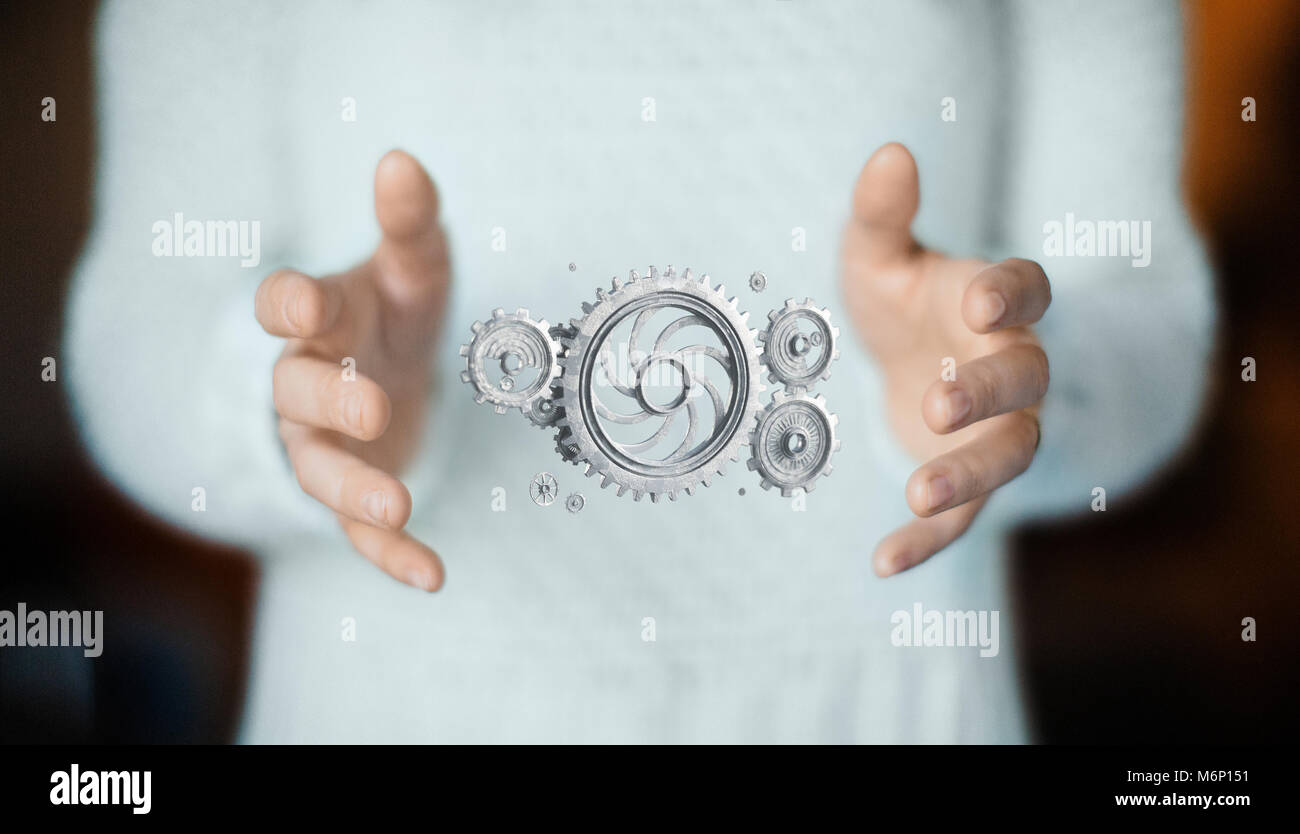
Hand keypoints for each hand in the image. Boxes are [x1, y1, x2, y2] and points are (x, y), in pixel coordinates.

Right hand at [254, 150, 447, 590]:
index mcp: (320, 321)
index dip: (292, 307)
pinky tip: (433, 576)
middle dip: (331, 402)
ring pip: (322, 470)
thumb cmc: (394, 313)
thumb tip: (402, 159)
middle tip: (370, 408)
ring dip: (355, 490)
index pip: (286, 309)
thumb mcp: (411, 268)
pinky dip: (391, 556)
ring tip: (398, 508)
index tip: (303, 306)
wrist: (386, 374)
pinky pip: (361, 534)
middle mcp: (308, 384)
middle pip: (300, 394)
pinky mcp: (355, 495)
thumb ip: (409, 224)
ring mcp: (326, 446)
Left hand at [842, 143, 1050, 576]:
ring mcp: (996, 429)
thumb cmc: (899, 301)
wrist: (906, 365)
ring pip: (1007, 455)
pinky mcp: (967, 482)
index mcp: (994, 302)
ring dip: (968, 474)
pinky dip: (927, 541)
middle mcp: (1011, 366)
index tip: (975, 299)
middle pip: (1025, 378)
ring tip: (919, 493)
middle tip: (940, 400)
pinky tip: (883, 563)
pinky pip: (962, 518)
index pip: (1025, 288)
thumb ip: (883, 213)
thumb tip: (891, 151)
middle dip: (989, 390)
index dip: (1008, 294)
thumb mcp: (876, 256)